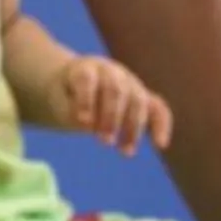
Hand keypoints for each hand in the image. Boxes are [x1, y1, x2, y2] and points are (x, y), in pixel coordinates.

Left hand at [48, 55, 173, 154]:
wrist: (75, 88)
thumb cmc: (64, 97)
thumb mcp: (59, 103)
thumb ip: (71, 112)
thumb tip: (91, 126)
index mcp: (85, 68)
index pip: (86, 80)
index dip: (85, 100)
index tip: (83, 123)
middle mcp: (110, 71)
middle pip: (115, 90)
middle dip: (111, 117)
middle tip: (104, 142)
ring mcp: (129, 82)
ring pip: (138, 100)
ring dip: (133, 127)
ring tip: (125, 152)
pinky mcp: (143, 97)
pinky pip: (158, 108)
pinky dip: (161, 124)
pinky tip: (160, 144)